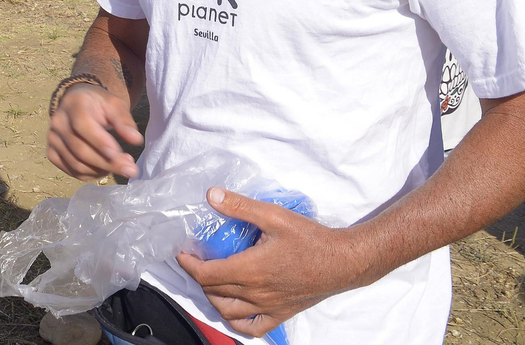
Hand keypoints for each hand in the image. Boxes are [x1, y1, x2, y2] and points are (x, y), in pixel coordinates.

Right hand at [46, 82, 141, 180]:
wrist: (77, 103)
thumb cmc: (98, 104)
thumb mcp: (114, 104)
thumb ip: (124, 121)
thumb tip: (136, 140)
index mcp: (73, 105)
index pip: (83, 125)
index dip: (100, 142)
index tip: (120, 155)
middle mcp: (58, 122)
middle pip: (81, 150)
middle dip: (108, 163)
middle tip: (131, 169)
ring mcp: (52, 139)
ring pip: (77, 164)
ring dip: (102, 170)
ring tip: (121, 165)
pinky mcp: (52, 153)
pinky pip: (72, 171)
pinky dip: (91, 174)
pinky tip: (105, 169)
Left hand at [176, 187, 361, 337]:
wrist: (342, 262)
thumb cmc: (310, 238)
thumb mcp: (274, 216)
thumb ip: (241, 207)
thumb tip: (212, 195)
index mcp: (250, 270)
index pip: (207, 274)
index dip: (189, 264)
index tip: (182, 253)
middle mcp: (255, 294)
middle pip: (214, 291)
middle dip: (199, 276)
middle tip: (195, 260)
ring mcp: (268, 308)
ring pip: (228, 312)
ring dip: (212, 298)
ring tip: (210, 281)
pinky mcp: (281, 314)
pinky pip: (252, 328)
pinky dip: (236, 322)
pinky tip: (233, 310)